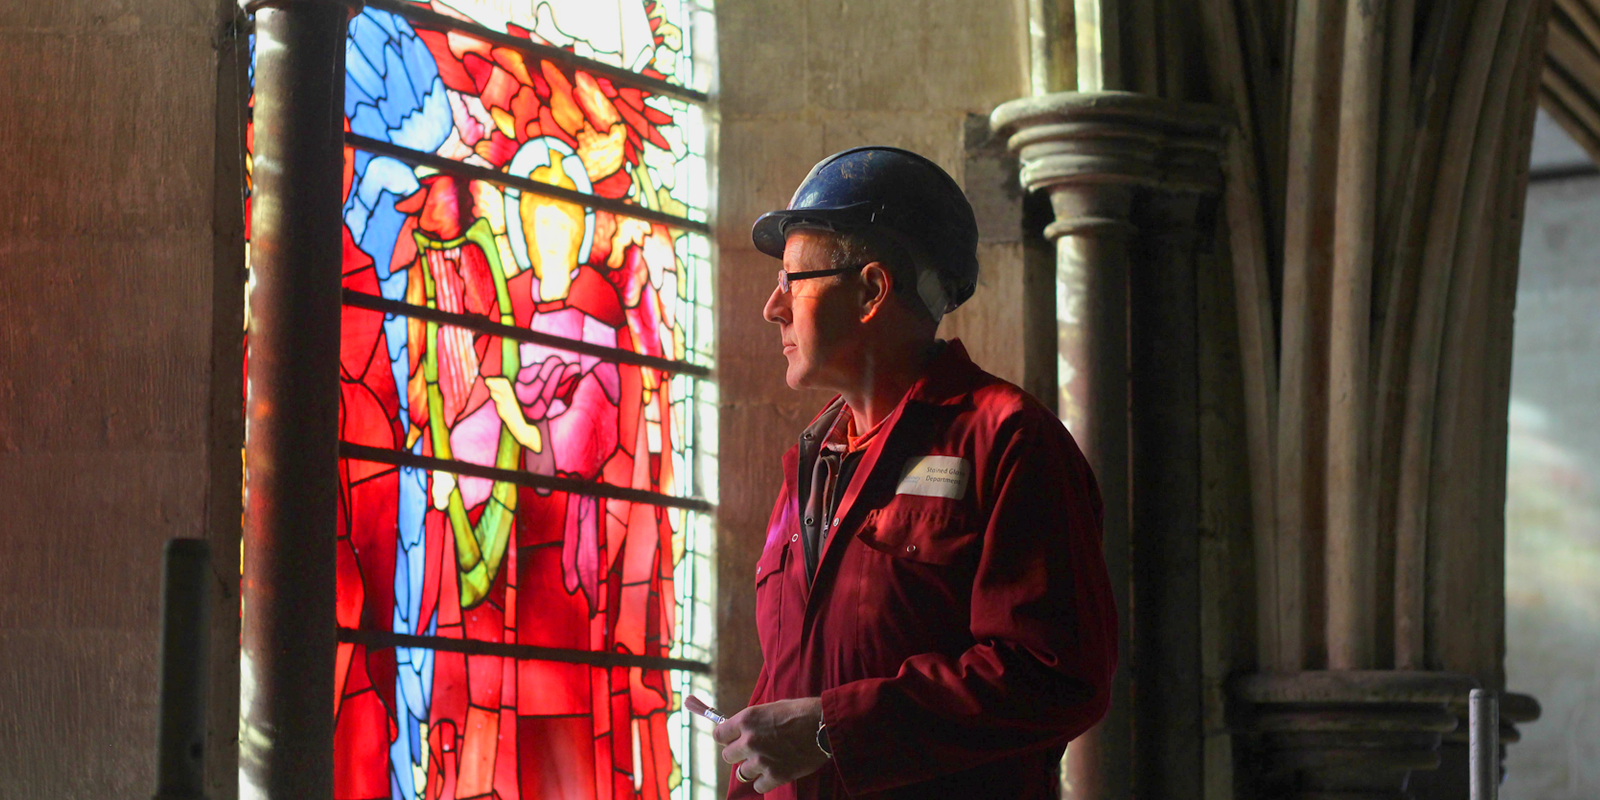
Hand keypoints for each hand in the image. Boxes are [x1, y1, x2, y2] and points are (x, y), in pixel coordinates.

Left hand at [713, 697, 829, 793]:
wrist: (825, 726)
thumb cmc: (801, 712)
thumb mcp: (771, 708)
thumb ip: (753, 721)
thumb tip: (741, 729)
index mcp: (747, 720)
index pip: (719, 735)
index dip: (727, 738)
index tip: (733, 739)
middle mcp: (750, 740)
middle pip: (728, 756)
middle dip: (738, 754)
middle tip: (752, 751)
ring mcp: (762, 760)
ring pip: (742, 773)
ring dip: (752, 768)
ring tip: (766, 761)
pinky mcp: (776, 775)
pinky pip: (758, 786)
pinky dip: (764, 781)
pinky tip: (773, 772)